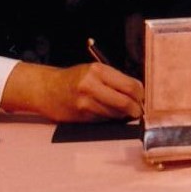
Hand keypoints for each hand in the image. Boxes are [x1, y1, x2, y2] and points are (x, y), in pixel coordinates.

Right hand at [2, 61, 143, 121]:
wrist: (47, 89)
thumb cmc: (74, 79)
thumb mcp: (94, 71)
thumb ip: (115, 80)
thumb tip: (139, 93)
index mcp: (98, 70)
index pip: (130, 86)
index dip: (141, 95)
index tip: (143, 98)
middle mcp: (91, 85)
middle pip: (125, 102)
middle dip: (136, 109)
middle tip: (139, 110)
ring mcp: (86, 103)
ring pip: (116, 114)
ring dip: (124, 116)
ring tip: (124, 112)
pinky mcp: (82, 117)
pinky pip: (105, 120)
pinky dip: (111, 119)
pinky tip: (108, 113)